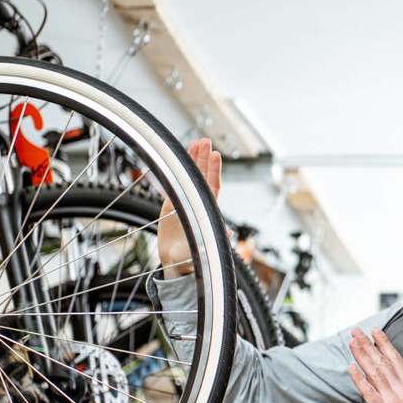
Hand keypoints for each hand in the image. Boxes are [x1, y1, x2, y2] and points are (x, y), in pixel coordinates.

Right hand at [159, 139, 221, 278]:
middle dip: (204, 158)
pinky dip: (177, 170)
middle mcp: (200, 202)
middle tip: (205, 140)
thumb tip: (230, 233)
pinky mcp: (172, 203)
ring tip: (195, 142)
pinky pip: (175, 182)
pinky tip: (177, 157)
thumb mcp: (207, 248)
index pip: (214, 186)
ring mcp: (187, 201)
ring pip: (190, 176)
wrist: (177, 262)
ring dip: (193, 159)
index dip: (214, 170)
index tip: (216, 155)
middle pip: (203, 175)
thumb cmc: (195, 257)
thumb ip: (216, 239)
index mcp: (209, 210)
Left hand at [347, 327, 402, 402]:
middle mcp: (401, 389)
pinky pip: (369, 392)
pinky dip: (359, 378)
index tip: (375, 331)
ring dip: (362, 355)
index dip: (384, 343)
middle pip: (382, 361)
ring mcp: (392, 400)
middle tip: (357, 331)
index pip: (396, 358)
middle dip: (368, 344)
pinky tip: (351, 367)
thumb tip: (392, 380)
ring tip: (352, 342)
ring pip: (375, 372)